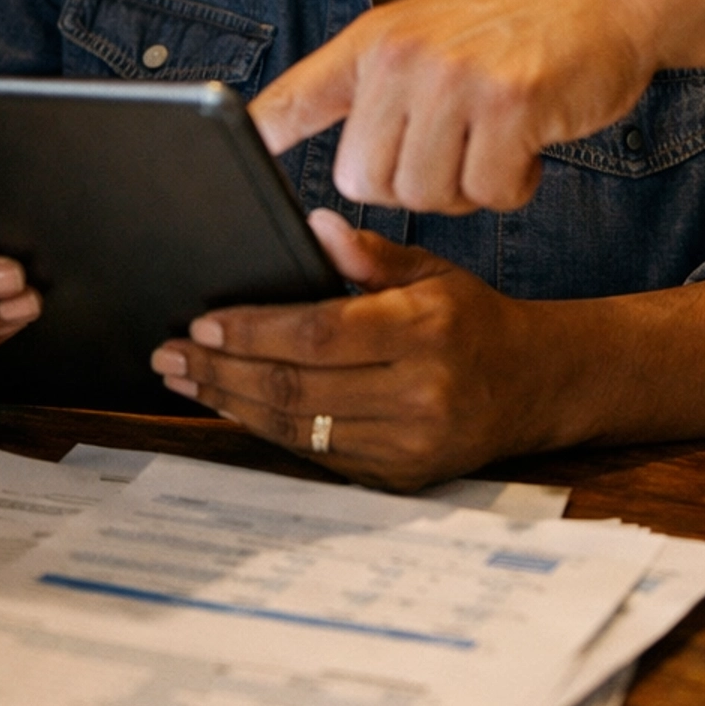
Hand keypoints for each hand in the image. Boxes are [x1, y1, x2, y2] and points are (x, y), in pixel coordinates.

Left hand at [149, 210, 564, 489]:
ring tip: (186, 380)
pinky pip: (318, 453)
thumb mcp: (431, 270)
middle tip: (169, 354)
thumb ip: (369, 254)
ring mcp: (409, 444)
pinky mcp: (399, 478)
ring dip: (232, 403)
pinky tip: (234, 404)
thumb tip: (313, 227)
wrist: (535, 385)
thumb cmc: (472, 318)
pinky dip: (269, 428)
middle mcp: (419, 393)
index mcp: (425, 330)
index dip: (253, 330)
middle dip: (222, 370)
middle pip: (297, 387)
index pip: (318, 333)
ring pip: (299, 428)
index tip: (201, 321)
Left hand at [250, 0, 654, 212]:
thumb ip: (377, 85)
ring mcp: (454, 78)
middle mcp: (402, 56)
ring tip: (498, 138)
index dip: (259, 140)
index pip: (296, 97)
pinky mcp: (510, 104)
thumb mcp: (430, 34)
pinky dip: (514, 186)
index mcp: (374, 40)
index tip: (223, 174)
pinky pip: (489, 194)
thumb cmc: (520, 28)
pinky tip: (531, 143)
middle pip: (365, 181)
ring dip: (469, 188)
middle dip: (414, 185)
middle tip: (459, 150)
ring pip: (426, 195)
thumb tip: (337, 159)